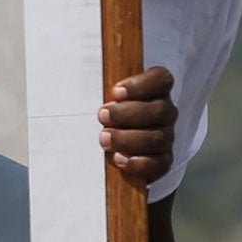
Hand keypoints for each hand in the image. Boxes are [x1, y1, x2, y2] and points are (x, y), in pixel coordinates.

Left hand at [101, 67, 176, 185]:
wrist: (112, 148)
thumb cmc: (107, 115)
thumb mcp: (102, 97)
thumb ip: (100, 88)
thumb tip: (76, 78)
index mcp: (154, 91)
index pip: (162, 79)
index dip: (142, 84)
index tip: (116, 92)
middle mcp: (164, 113)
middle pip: (159, 110)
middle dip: (127, 113)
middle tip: (102, 116)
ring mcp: (165, 137)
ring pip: (157, 137)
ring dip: (127, 138)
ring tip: (104, 139)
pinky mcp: (162, 161)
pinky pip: (158, 163)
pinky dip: (138, 162)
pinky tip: (119, 159)